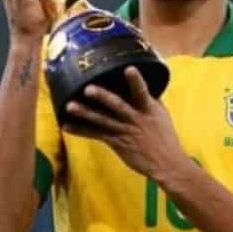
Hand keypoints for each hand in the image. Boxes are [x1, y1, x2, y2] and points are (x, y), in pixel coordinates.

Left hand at [63, 66, 189, 179]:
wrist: (166, 163)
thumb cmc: (165, 136)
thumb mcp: (161, 114)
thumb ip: (150, 99)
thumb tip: (142, 84)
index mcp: (148, 109)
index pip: (142, 92)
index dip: (136, 81)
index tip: (129, 68)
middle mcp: (135, 119)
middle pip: (117, 106)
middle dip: (103, 97)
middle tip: (88, 89)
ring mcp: (124, 131)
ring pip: (102, 120)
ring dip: (85, 113)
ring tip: (70, 106)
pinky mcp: (116, 142)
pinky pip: (96, 135)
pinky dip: (80, 131)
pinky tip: (66, 126)